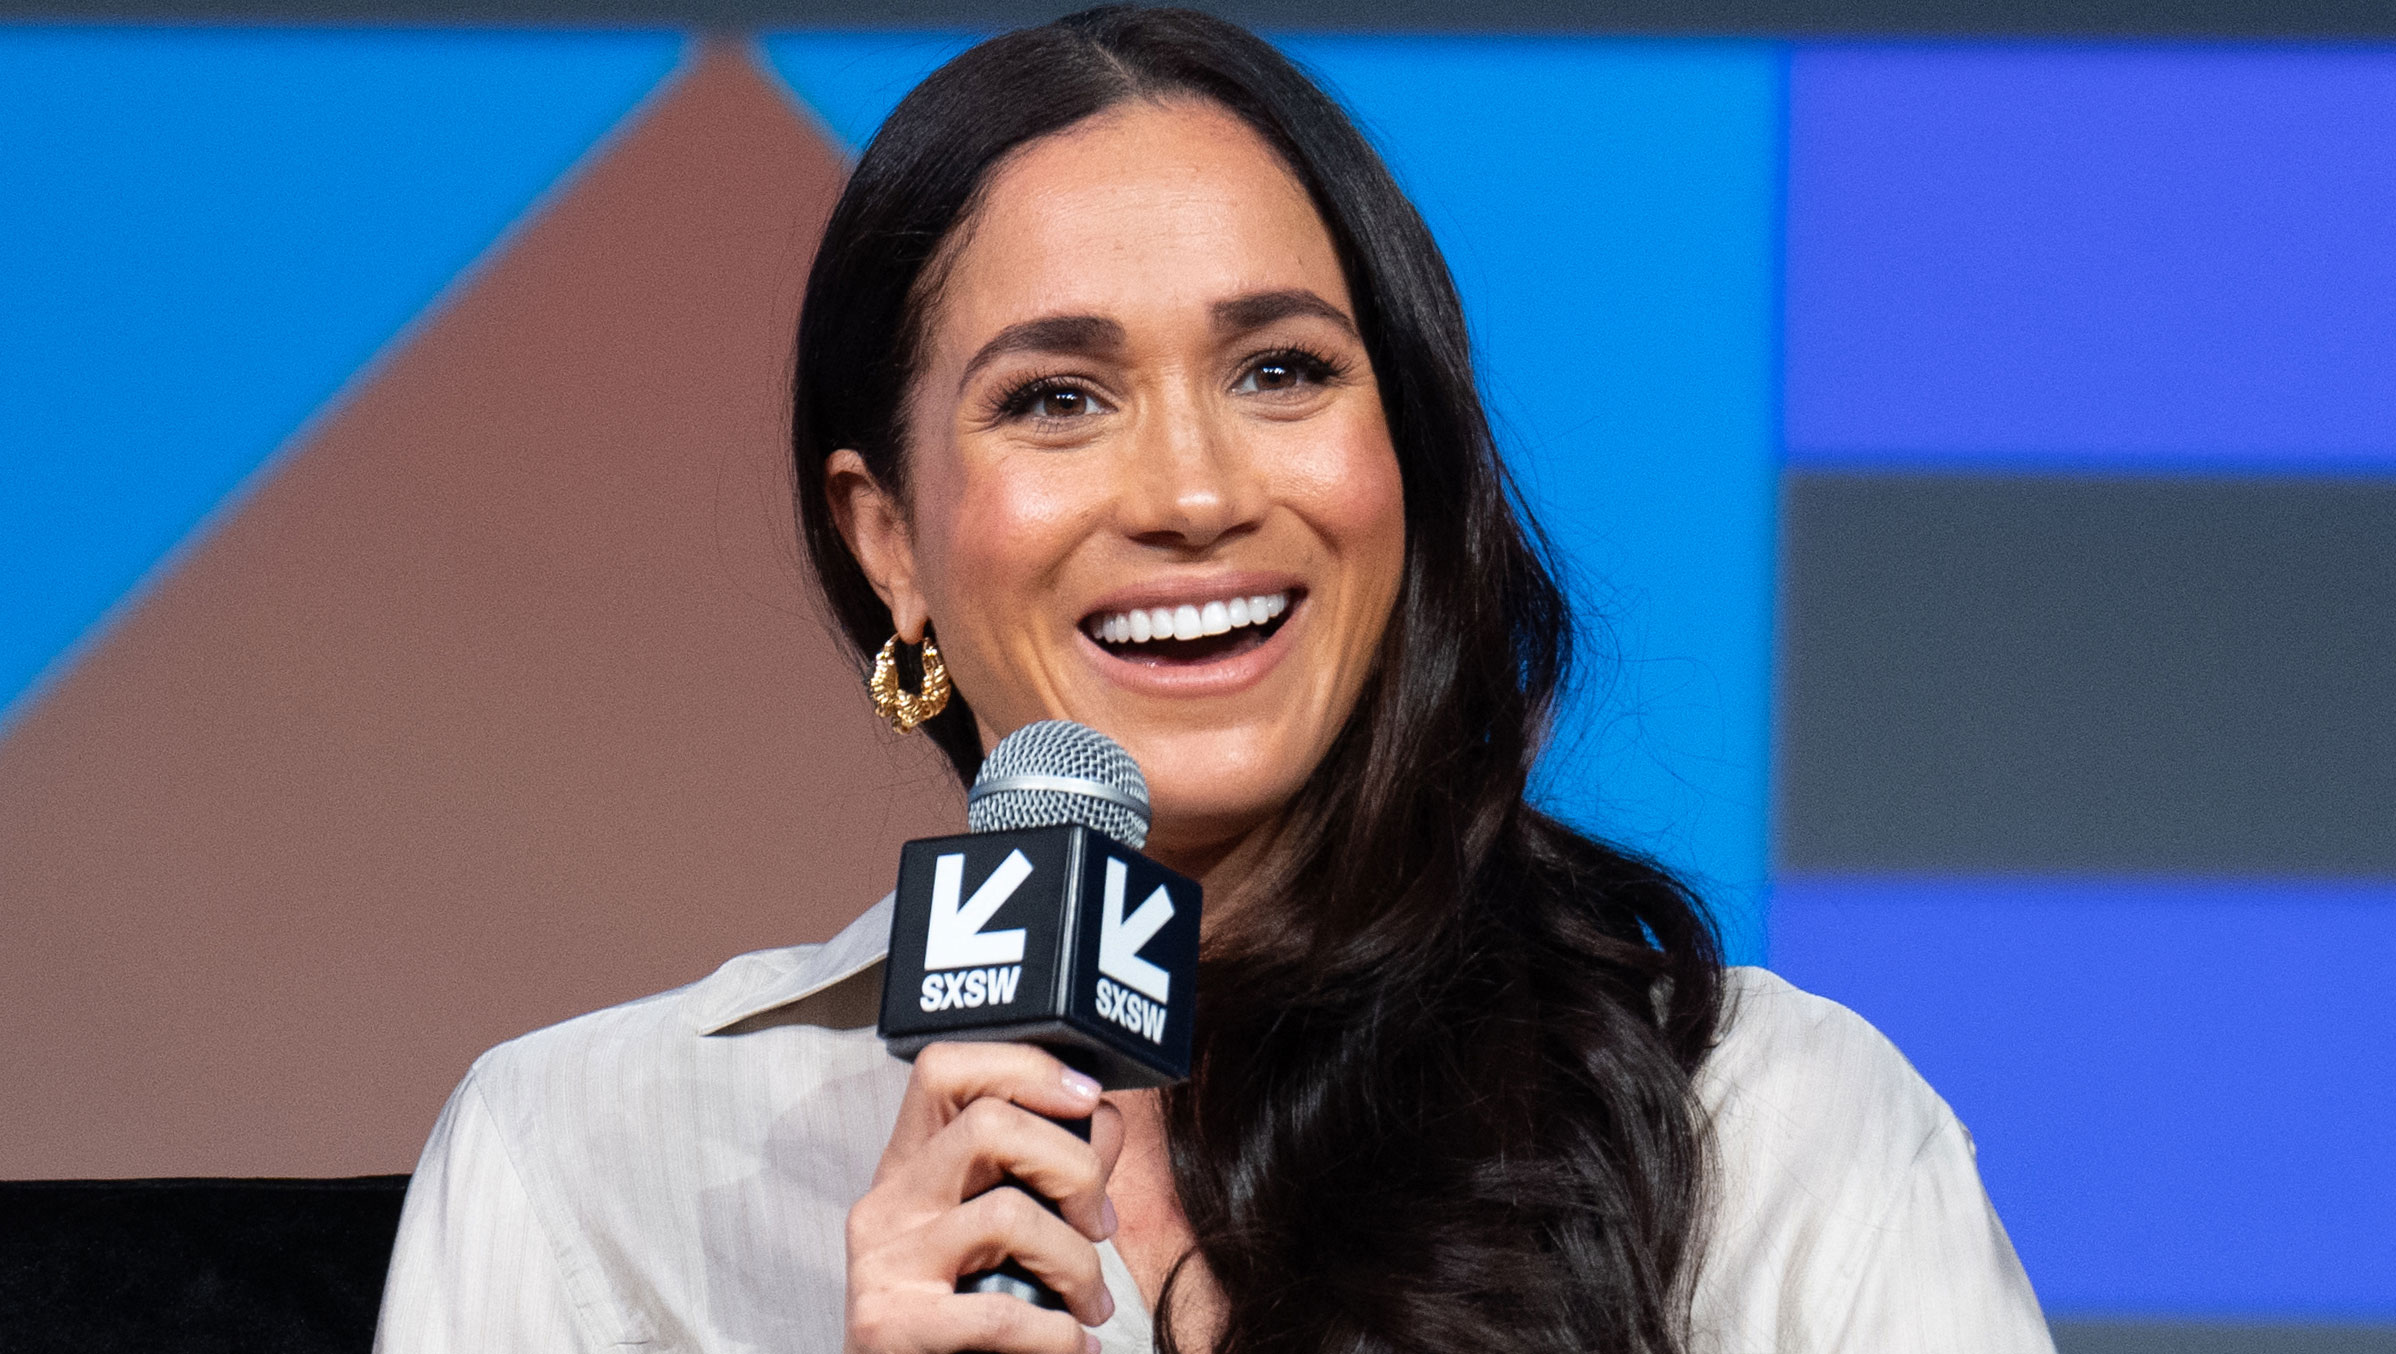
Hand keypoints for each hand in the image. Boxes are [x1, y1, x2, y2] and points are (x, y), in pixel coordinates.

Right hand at [845, 1042, 1125, 1352]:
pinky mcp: (889, 1323)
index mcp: (910, 1165)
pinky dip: (1058, 1334)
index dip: (1025, 1068)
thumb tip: (1102, 1118)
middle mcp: (887, 1200)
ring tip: (1091, 1304)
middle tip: (1102, 1226)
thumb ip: (1047, 1170)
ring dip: (1078, 1264)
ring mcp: (882, 1260)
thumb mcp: (1000, 1231)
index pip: (945, 1070)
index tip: (1087, 1099)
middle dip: (1076, 1169)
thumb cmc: (963, 1314)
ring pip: (1006, 1214)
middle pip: (988, 1124)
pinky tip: (1074, 1345)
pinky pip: (999, 1312)